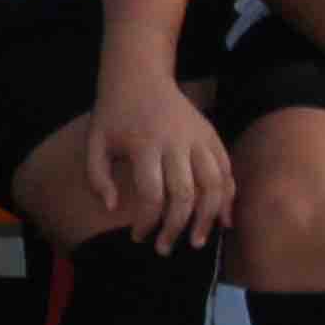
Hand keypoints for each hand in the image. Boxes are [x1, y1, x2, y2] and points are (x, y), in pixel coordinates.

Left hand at [84, 80, 231, 250]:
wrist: (139, 75)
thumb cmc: (114, 115)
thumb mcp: (94, 143)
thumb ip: (96, 177)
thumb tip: (112, 208)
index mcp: (144, 145)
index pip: (152, 195)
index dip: (147, 223)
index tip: (138, 237)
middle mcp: (175, 142)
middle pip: (185, 195)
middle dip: (177, 228)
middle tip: (166, 248)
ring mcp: (198, 138)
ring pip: (214, 185)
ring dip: (209, 218)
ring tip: (198, 241)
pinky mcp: (211, 135)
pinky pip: (227, 170)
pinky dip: (229, 197)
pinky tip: (224, 220)